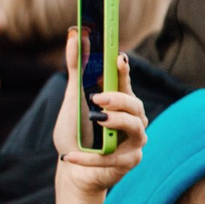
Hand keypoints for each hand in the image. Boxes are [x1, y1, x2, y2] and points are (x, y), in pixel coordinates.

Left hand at [51, 31, 146, 199]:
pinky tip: (69, 156)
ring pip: (134, 128)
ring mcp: (134, 141)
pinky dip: (88, 157)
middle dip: (119, 99)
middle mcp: (133, 119)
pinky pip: (111, 157)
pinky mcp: (128, 162)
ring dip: (115, 122)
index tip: (118, 58)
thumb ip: (75, 69)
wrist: (73, 169)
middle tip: (98, 97)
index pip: (125, 82)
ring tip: (97, 119)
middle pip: (135, 105)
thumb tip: (74, 34)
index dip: (124, 71)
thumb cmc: (77, 132)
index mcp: (121, 101)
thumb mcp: (73, 99)